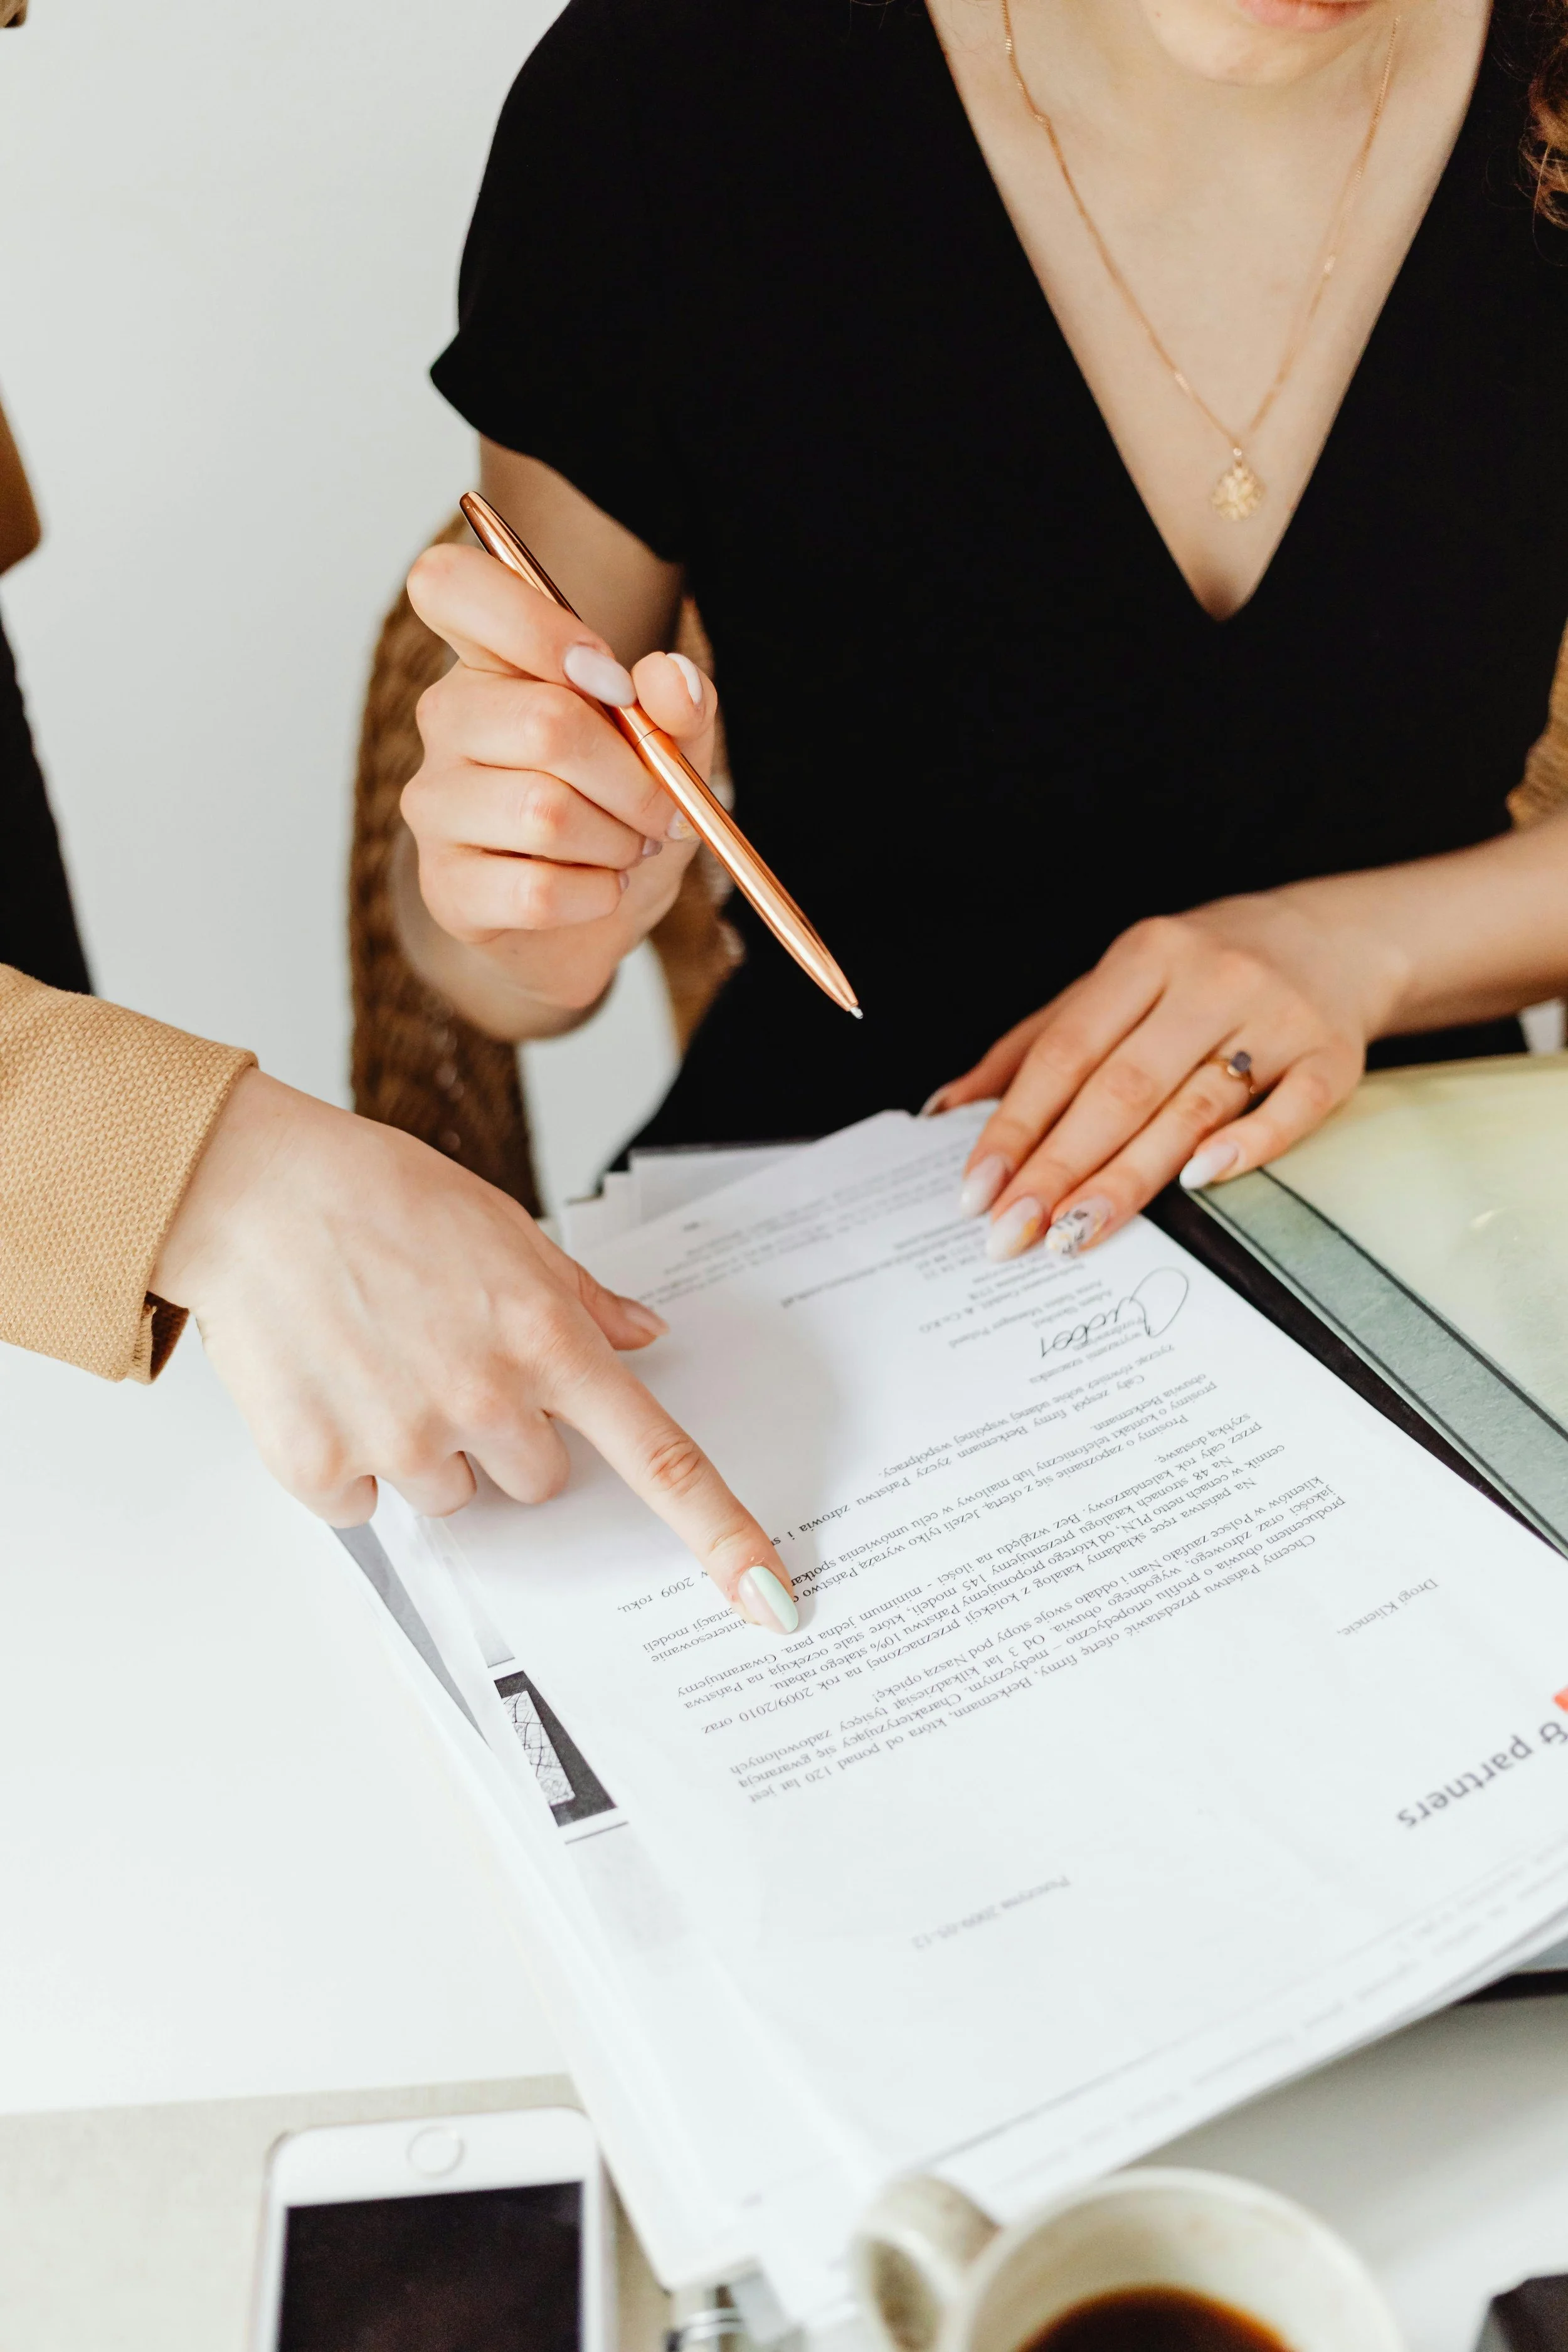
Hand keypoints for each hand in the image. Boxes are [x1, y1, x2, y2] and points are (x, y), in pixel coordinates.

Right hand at [151, 1070, 798, 1631]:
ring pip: (454, 1498)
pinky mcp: (322, 1467)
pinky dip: (348, 1462)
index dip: (721, 1535)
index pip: (658, 1459)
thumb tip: (646, 1336)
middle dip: (509, 1437)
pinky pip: (365, 1507)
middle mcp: (485, 1399)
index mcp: (546, 1339)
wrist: (253, 1192)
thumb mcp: (506, 1228)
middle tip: (451, 1363)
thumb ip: (583, 1298)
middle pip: (540, 1482)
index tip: (767, 1598)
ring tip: (380, 1362)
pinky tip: (328, 1385)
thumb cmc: (380, 1196)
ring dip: (428, 1450)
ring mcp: (402, 1438)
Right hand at [401, 541, 713, 1032]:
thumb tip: (669, 679)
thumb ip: (680, 701)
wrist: (586, 922)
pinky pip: (536, 889)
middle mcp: (447, 720)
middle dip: (633, 777)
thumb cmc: (618, 811)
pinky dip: (595, 895)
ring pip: (544, 812)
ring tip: (625, 848)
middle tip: (659, 808)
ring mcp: (435, 804)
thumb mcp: (672, 746)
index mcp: (492, 660)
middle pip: (544, 723)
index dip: (537, 625)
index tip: (610, 682)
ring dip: (616, 841)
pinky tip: (597, 889)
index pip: (449, 585)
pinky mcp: (445, 888)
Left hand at [931, 885, 1407, 1259]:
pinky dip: (1245, 1147)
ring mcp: (1276, 1016)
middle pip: (1121, 1088)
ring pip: (1191, 1108)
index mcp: (1145, 955)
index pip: (1065, 1052)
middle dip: (1058, 1167)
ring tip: (1074, 1233)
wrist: (1334, 938)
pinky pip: (1290, 1110)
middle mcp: (1210, 979)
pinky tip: (1197, 1182)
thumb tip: (945, 1109)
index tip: (978, 1190)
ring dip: (1128, 1177)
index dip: (1016, 1125)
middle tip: (1013, 1233)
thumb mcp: (1112, 984)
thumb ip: (1030, 1045)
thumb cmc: (1199, 974)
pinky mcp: (1332, 1055)